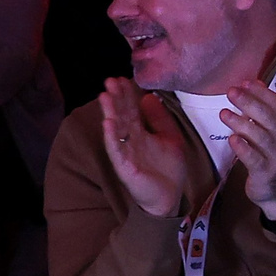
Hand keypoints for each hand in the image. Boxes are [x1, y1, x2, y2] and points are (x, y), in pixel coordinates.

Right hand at [99, 78, 190, 216]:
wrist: (170, 197)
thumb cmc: (168, 168)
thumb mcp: (170, 137)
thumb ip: (160, 118)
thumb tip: (149, 96)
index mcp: (140, 133)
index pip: (131, 109)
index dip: (127, 94)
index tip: (123, 78)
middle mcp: (130, 140)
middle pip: (121, 116)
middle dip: (116, 98)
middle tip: (110, 80)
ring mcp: (126, 153)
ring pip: (116, 130)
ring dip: (110, 112)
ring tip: (104, 96)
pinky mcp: (125, 167)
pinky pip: (116, 151)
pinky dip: (112, 137)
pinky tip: (108, 123)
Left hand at [220, 80, 275, 215]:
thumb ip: (267, 117)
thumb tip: (250, 89)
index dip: (262, 93)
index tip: (245, 82)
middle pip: (269, 118)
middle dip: (250, 103)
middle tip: (232, 92)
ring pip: (260, 137)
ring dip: (242, 123)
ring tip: (224, 113)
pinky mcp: (265, 173)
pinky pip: (254, 159)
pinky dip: (243, 148)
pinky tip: (232, 139)